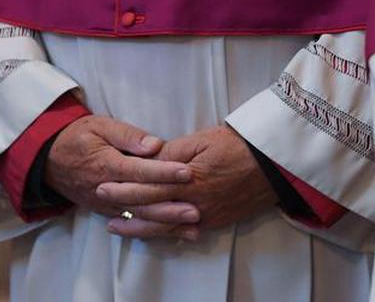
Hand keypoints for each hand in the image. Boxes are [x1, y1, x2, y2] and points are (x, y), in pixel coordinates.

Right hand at [45, 115, 195, 230]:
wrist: (47, 159)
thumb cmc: (77, 137)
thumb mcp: (100, 125)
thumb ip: (128, 135)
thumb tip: (155, 144)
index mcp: (106, 163)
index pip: (139, 170)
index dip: (164, 172)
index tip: (187, 172)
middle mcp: (106, 188)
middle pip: (142, 201)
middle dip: (169, 207)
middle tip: (195, 209)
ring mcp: (105, 204)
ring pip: (138, 217)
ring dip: (165, 224)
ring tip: (191, 227)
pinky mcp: (105, 211)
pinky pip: (131, 223)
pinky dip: (152, 230)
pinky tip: (173, 234)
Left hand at [95, 125, 276, 239]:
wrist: (274, 163)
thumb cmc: (237, 144)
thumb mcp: (201, 140)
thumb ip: (172, 152)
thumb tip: (148, 158)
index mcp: (187, 179)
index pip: (147, 186)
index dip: (123, 187)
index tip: (103, 185)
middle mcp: (193, 202)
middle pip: (152, 208)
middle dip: (125, 207)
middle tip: (101, 205)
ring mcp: (206, 215)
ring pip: (166, 226)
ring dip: (140, 228)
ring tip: (118, 227)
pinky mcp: (217, 221)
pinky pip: (186, 231)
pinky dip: (167, 234)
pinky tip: (154, 234)